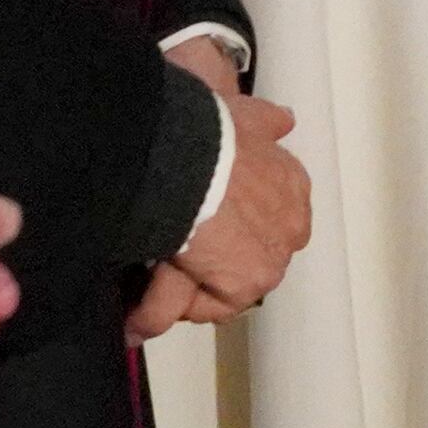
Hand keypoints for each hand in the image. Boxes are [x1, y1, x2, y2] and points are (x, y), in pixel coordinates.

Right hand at [129, 84, 309, 340]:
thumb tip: (284, 120)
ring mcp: (269, 260)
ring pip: (222, 287)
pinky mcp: (242, 286)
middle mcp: (289, 227)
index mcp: (290, 185)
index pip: (267, 221)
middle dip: (210, 266)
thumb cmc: (208, 133)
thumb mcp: (245, 115)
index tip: (199, 230)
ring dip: (182, 291)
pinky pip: (201, 307)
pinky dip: (164, 310)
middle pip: (246, 260)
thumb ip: (266, 122)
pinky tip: (137, 311)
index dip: (230, 229)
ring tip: (140, 296)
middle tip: (165, 260)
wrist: (186, 156)